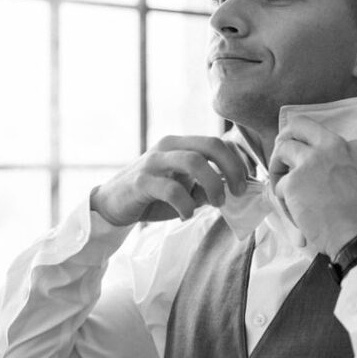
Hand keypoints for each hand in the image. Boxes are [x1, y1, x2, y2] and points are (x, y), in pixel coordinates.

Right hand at [90, 135, 247, 226]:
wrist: (112, 205)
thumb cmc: (153, 196)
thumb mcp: (185, 189)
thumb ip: (207, 187)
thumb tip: (235, 190)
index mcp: (181, 144)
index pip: (218, 143)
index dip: (237, 162)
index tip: (244, 185)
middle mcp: (168, 147)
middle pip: (211, 146)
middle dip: (232, 169)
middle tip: (236, 193)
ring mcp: (154, 162)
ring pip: (193, 161)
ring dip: (213, 184)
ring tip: (217, 203)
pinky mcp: (141, 181)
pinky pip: (171, 189)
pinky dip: (185, 204)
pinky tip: (186, 215)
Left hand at [268, 116, 356, 257]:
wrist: (356, 234)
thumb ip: (345, 165)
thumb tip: (320, 171)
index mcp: (351, 148)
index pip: (324, 134)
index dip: (312, 149)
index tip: (309, 162)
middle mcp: (331, 146)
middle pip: (299, 125)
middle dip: (286, 137)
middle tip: (281, 154)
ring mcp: (311, 161)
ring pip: (282, 150)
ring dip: (278, 169)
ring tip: (283, 190)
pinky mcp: (294, 180)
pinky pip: (279, 185)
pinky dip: (284, 201)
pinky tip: (296, 214)